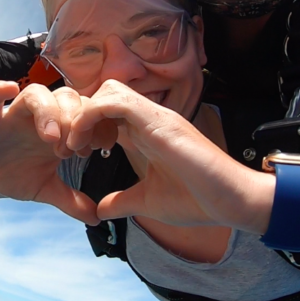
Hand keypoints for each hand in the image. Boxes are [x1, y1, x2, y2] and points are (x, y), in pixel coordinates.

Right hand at [0, 82, 99, 224]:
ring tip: (52, 138)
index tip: (101, 148)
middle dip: (75, 120)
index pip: (87, 111)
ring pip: (36, 93)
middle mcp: (39, 117)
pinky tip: (9, 89)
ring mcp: (13, 114)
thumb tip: (97, 218)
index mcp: (58, 129)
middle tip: (73, 150)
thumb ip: (70, 200)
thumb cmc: (11, 172)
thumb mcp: (44, 188)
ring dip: (48, 111)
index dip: (99, 124)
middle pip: (66, 96)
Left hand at [67, 80, 270, 228]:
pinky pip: (114, 100)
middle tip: (70, 148)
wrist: (229, 202)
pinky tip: (86, 143)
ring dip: (84, 114)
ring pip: (107, 90)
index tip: (75, 154)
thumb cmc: (197, 200)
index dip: (84, 127)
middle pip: (102, 94)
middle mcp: (148, 118)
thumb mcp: (147, 201)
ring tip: (76, 145)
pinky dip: (92, 115)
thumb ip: (123, 201)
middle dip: (79, 116)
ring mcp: (154, 116)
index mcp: (145, 132)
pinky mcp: (158, 120)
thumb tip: (100, 210)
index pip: (106, 111)